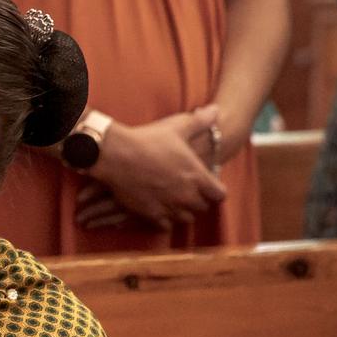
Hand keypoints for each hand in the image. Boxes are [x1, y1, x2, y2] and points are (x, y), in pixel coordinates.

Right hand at [82, 107, 225, 231]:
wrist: (117, 155)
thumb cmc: (148, 139)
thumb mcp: (177, 127)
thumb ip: (200, 121)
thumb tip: (217, 110)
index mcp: (197, 175)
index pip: (220, 194)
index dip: (216, 191)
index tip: (210, 187)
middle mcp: (186, 194)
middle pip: (203, 207)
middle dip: (199, 201)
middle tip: (191, 193)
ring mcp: (168, 206)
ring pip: (186, 219)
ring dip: (183, 211)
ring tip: (176, 202)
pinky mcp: (150, 214)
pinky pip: (166, 226)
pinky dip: (165, 220)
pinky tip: (160, 210)